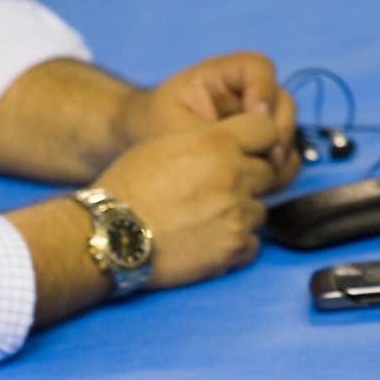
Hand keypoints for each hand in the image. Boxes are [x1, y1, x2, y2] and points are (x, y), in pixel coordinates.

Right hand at [100, 109, 284, 286]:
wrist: (112, 234)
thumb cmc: (128, 187)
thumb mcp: (165, 145)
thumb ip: (206, 142)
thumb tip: (230, 148)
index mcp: (216, 143)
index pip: (267, 130)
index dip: (258, 142)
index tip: (246, 153)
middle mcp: (233, 176)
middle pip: (267, 174)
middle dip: (249, 181)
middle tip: (218, 193)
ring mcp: (237, 215)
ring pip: (260, 211)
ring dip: (242, 215)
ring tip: (209, 220)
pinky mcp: (233, 250)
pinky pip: (253, 245)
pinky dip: (237, 245)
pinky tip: (211, 242)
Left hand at [123, 53, 298, 190]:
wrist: (141, 155)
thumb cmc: (152, 131)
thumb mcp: (176, 126)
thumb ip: (216, 132)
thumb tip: (259, 144)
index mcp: (222, 77)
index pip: (258, 69)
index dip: (263, 90)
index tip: (255, 116)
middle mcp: (244, 96)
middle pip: (282, 102)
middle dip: (279, 128)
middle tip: (268, 156)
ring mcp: (255, 124)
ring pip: (287, 130)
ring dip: (282, 151)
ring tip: (267, 172)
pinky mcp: (258, 150)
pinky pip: (281, 156)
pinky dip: (279, 169)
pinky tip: (265, 184)